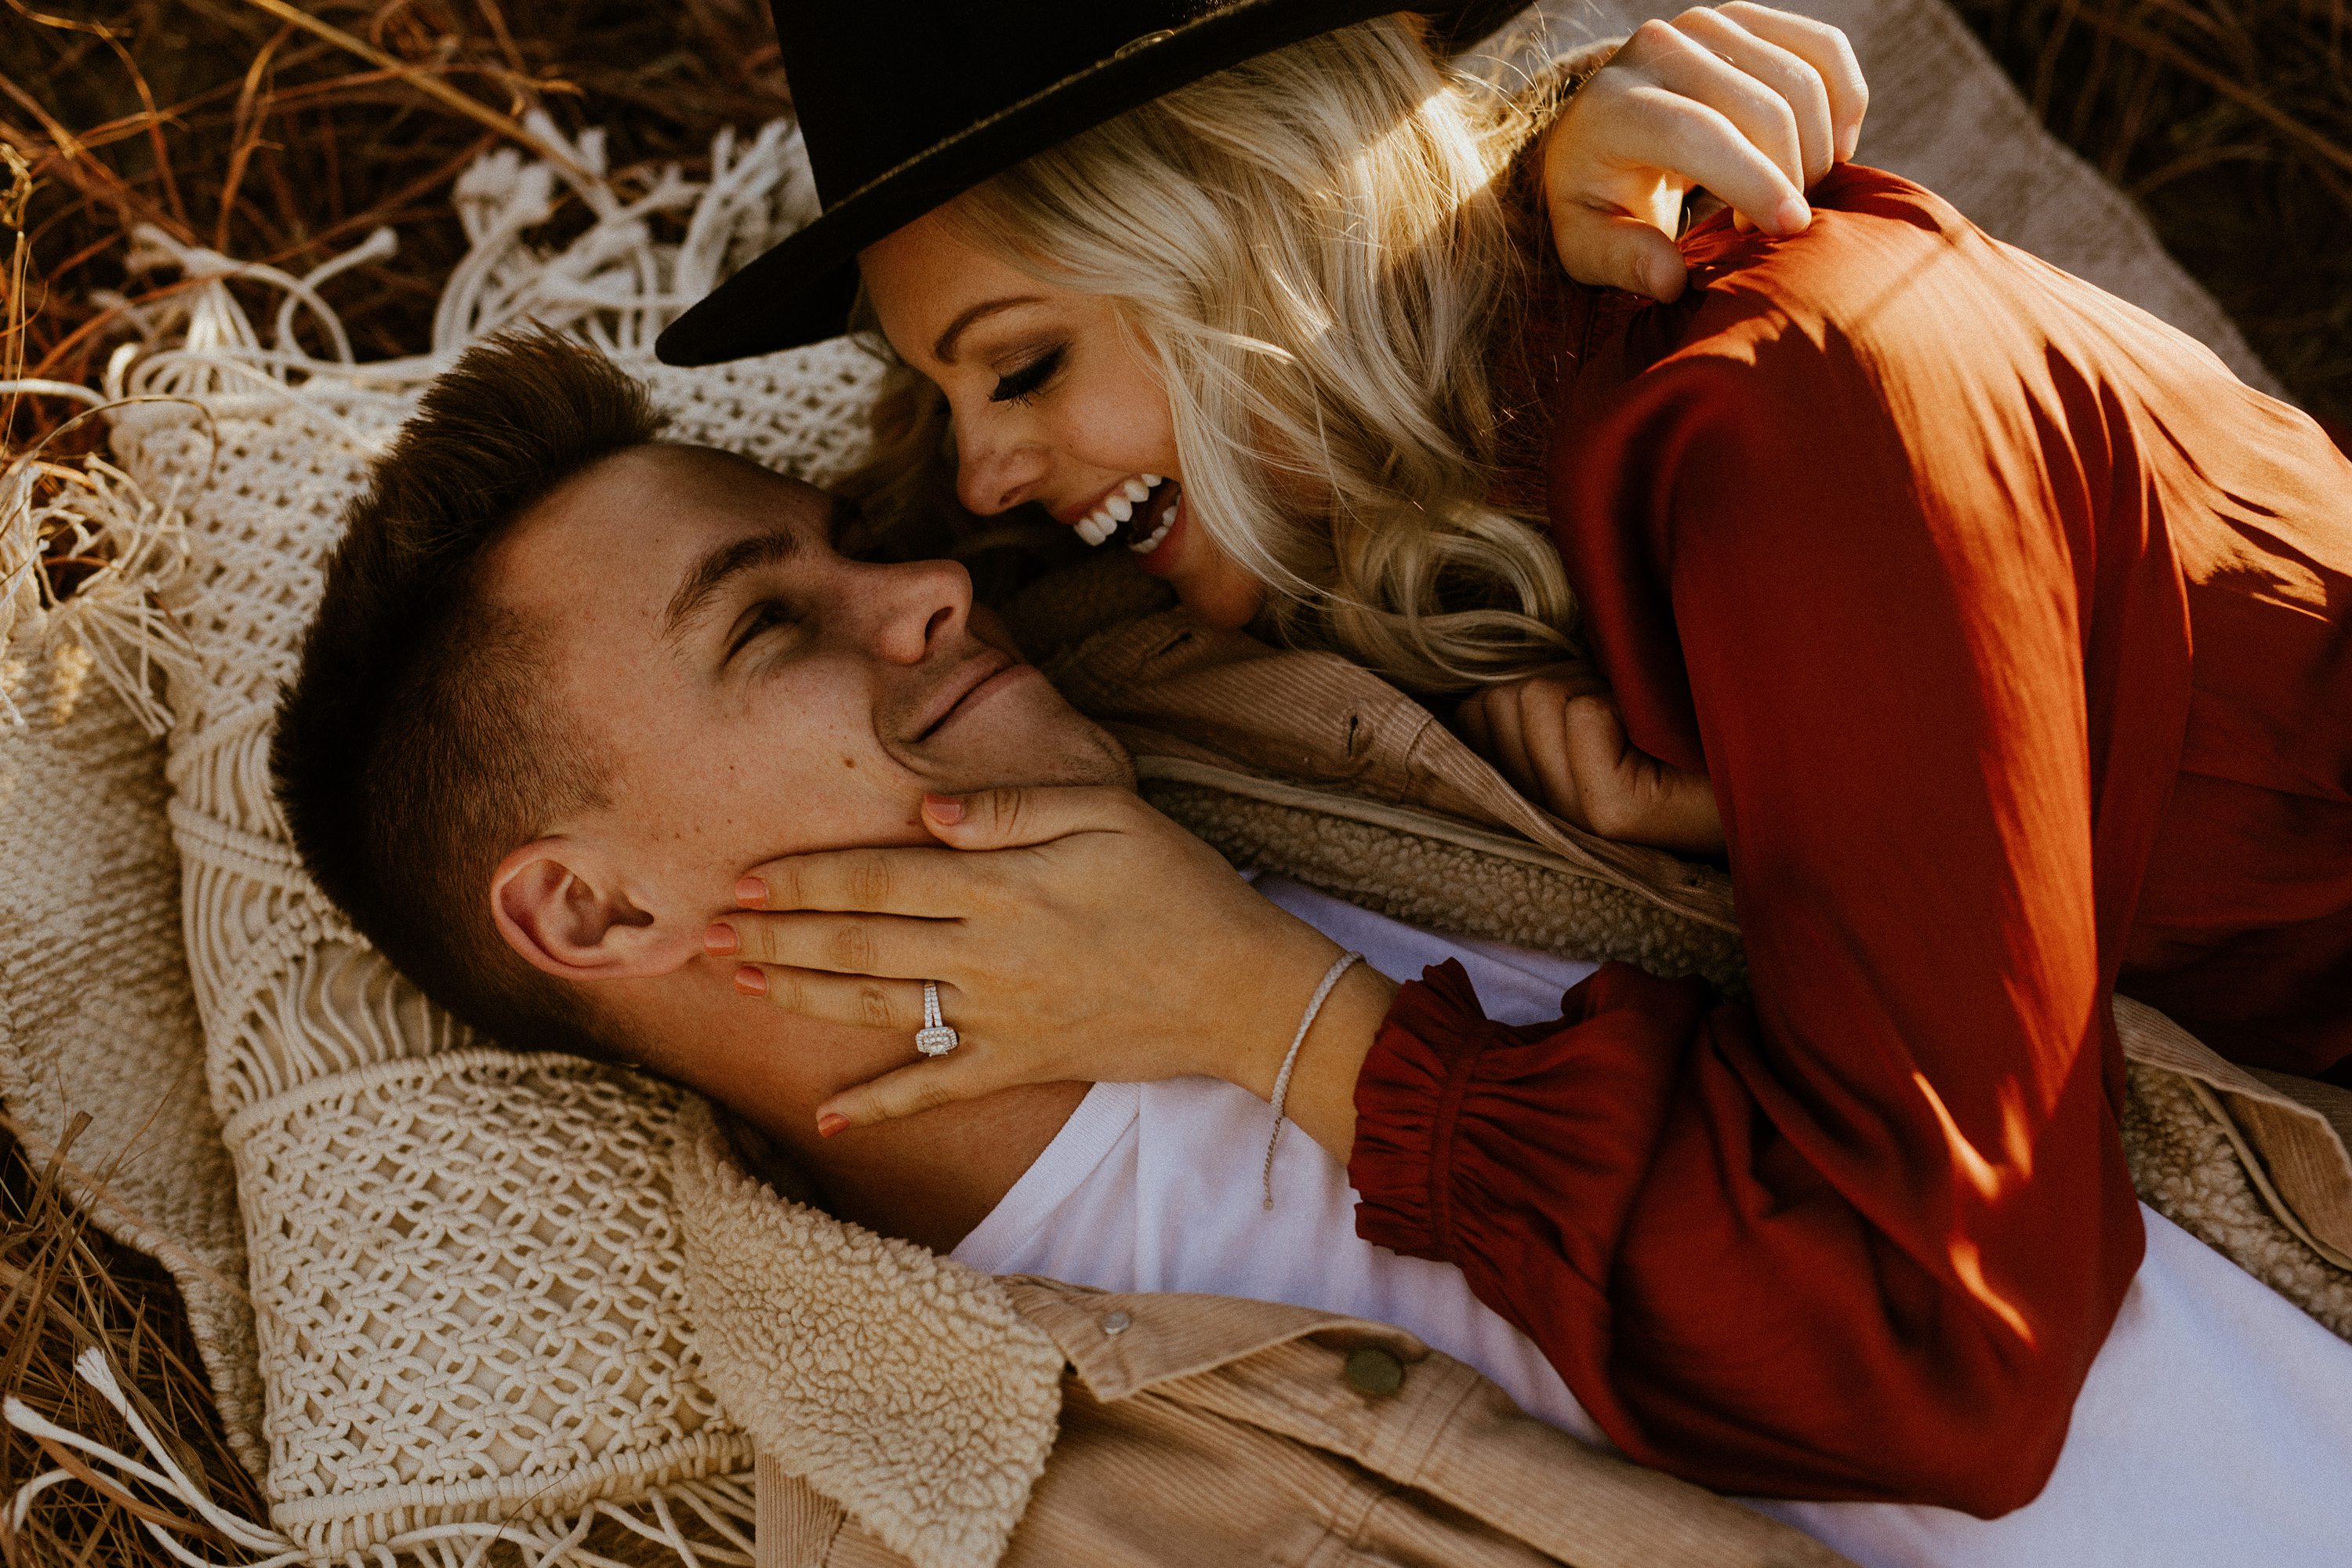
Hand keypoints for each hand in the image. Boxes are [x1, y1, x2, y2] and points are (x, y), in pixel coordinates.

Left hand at [705, 787, 1395, 1144]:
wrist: (1244, 987)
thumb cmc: (1180, 885)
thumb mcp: (1109, 813)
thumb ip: (1013, 808)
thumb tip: (927, 815)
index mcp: (1003, 884)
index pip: (879, 877)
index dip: (806, 877)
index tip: (745, 876)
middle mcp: (988, 952)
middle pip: (860, 941)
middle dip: (780, 934)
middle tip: (711, 929)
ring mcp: (1000, 1014)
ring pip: (880, 1005)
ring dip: (804, 995)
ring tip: (743, 983)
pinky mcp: (1022, 1061)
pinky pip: (938, 1086)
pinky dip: (882, 1104)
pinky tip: (830, 1115)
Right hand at [1457, 677, 1725, 855]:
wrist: (1778, 771)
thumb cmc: (1689, 731)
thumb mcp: (1595, 710)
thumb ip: (1531, 703)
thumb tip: (1473, 680)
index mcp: (1532, 797)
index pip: (1476, 711)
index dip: (1539, 685)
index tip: (1594, 711)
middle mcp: (1547, 818)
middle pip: (1508, 699)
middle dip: (1568, 683)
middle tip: (1623, 715)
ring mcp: (1578, 820)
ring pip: (1541, 698)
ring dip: (1594, 687)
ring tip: (1639, 722)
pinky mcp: (1615, 814)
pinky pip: (1585, 714)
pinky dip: (1622, 702)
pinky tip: (1655, 731)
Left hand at [1542, 3, 1868, 299]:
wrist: (1600, 134)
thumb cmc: (1596, 199)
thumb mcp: (1588, 243)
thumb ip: (1624, 261)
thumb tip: (1670, 282)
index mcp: (1612, 106)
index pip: (1698, 133)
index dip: (1754, 181)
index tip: (1791, 228)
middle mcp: (1659, 49)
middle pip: (1761, 109)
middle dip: (1790, 176)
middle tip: (1772, 227)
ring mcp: (1706, 24)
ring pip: (1802, 81)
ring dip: (1816, 149)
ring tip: (1789, 194)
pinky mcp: (1746, 18)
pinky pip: (1824, 49)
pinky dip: (1845, 102)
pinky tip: (1835, 151)